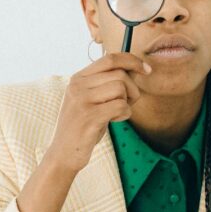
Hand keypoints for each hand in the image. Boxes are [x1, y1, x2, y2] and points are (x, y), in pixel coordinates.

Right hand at [47, 52, 150, 174]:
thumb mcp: (90, 99)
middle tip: (128, 103)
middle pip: (120, 74)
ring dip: (127, 102)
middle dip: (132, 89)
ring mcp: (82, 100)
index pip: (110, 58)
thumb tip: (135, 68)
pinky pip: (121, 106)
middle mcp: (78, 85)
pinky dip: (124, 114)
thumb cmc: (83, 126)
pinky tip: (114, 121)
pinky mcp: (89, 117)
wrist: (63, 153)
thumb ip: (106, 83)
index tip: (146, 69)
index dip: (132, 61)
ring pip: (121, 88)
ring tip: (116, 114)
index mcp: (78, 78)